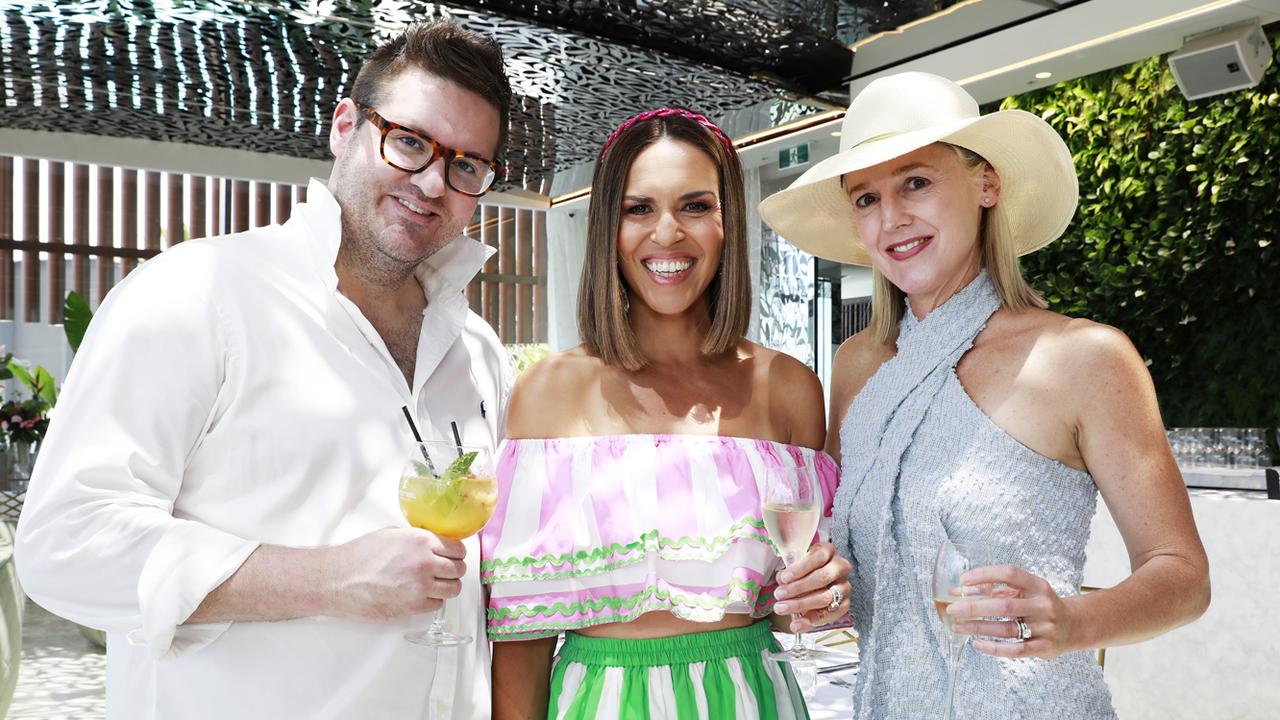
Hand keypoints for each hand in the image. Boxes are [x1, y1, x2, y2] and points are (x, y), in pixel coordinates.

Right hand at [323, 527, 466, 621]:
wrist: (340, 580)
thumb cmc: (359, 556)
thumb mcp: (392, 535)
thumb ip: (417, 539)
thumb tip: (432, 544)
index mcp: (421, 542)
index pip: (458, 549)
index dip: (457, 553)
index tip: (453, 556)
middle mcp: (425, 564)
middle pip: (459, 570)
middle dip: (454, 570)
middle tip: (446, 571)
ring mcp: (420, 587)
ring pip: (453, 589)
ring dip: (448, 586)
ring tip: (436, 584)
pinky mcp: (413, 607)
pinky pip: (437, 605)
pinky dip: (433, 600)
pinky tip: (422, 595)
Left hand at [773, 541, 852, 631]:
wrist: (811, 584)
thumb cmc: (802, 570)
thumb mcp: (794, 565)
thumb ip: (789, 571)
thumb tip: (782, 579)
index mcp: (828, 551)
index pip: (818, 557)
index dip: (800, 568)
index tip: (783, 578)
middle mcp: (840, 567)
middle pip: (822, 577)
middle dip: (798, 588)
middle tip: (778, 595)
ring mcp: (845, 586)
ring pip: (826, 597)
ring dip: (801, 605)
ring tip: (781, 608)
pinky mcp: (845, 604)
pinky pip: (830, 615)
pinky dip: (810, 621)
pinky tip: (796, 625)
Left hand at [947, 564, 1076, 659]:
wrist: (1075, 626)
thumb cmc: (1040, 606)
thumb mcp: (1024, 592)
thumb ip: (995, 590)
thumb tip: (958, 591)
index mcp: (1038, 586)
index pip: (1010, 574)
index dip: (985, 575)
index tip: (963, 580)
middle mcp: (1043, 605)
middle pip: (1004, 605)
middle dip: (974, 607)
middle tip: (952, 608)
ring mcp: (1045, 628)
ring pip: (1006, 629)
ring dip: (978, 628)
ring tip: (958, 626)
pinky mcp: (1044, 647)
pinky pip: (1015, 649)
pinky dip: (994, 648)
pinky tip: (977, 644)